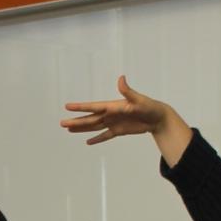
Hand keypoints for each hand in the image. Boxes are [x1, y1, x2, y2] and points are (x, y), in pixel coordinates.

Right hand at [60, 76, 182, 145]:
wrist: (158, 118)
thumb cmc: (150, 107)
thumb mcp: (139, 100)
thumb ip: (128, 91)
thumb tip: (121, 78)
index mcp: (112, 106)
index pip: (93, 107)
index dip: (80, 107)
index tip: (67, 106)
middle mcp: (110, 114)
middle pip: (90, 119)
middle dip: (76, 121)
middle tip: (62, 123)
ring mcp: (113, 123)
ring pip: (94, 127)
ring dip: (82, 128)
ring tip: (69, 130)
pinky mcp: (119, 131)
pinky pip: (105, 136)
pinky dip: (97, 139)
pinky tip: (87, 142)